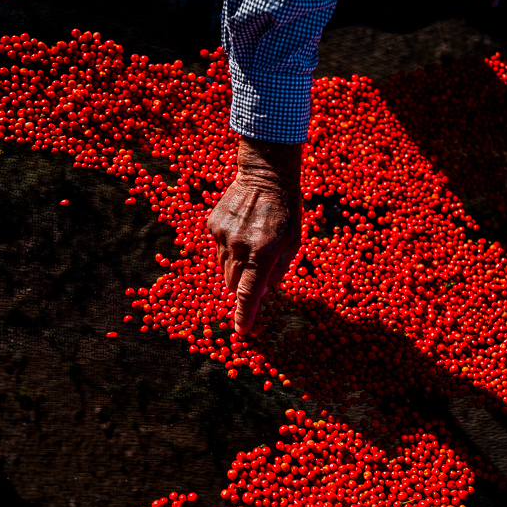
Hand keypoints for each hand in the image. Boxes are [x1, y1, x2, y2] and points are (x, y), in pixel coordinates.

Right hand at [207, 136, 302, 334]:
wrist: (266, 175)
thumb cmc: (287, 210)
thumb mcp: (293, 242)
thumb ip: (277, 270)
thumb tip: (260, 292)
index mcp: (263, 253)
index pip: (249, 293)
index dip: (245, 315)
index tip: (242, 332)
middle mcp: (239, 246)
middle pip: (233, 284)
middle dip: (243, 286)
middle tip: (256, 270)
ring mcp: (223, 235)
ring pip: (224, 267)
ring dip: (237, 265)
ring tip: (252, 242)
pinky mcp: (213, 224)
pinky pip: (219, 248)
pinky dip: (229, 246)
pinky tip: (243, 228)